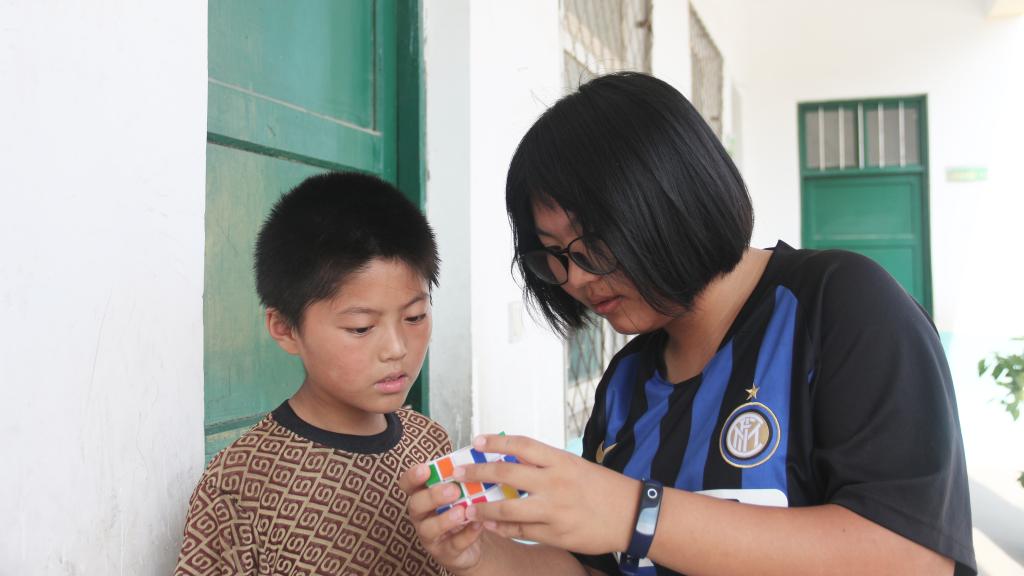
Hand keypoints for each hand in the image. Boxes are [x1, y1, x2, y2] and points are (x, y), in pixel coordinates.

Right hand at [399, 463, 485, 571]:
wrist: (473, 544)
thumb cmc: (463, 509)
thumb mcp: (461, 492)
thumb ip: (461, 478)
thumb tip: (474, 460)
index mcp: (422, 495)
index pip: (407, 484)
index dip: (412, 477)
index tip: (425, 469)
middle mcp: (421, 515)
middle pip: (416, 505)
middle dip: (433, 496)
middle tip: (453, 490)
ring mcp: (431, 536)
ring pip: (429, 529)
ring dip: (445, 520)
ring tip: (461, 512)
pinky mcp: (445, 553)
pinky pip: (453, 545)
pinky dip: (466, 535)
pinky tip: (478, 525)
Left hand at [456, 434, 639, 554]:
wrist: (632, 515)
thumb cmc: (602, 487)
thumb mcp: (575, 466)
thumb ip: (545, 464)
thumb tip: (511, 461)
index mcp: (560, 461)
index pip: (521, 445)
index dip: (495, 442)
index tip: (476, 441)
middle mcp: (554, 483)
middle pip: (505, 475)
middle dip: (476, 473)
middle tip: (459, 473)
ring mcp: (553, 511)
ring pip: (505, 509)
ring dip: (481, 508)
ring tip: (467, 507)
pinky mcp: (555, 534)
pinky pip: (520, 531)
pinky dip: (502, 528)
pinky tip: (490, 525)